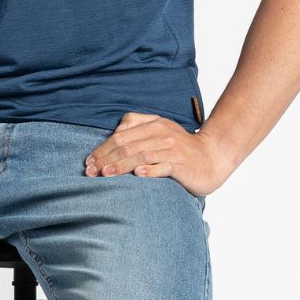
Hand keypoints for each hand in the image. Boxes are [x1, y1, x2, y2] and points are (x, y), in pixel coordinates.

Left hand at [84, 111, 230, 196]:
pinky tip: (138, 175)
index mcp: (153, 124)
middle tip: (91, 171)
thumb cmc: (180, 146)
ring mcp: (172, 149)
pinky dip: (150, 170)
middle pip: (127, 145)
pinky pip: (163, 166)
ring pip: (141, 155)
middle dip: (106, 158)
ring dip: (121, 165)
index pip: (121, 136)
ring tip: (106, 174)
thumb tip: (114, 133)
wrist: (211, 156)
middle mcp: (161, 134)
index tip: (88, 162)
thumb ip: (137, 126)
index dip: (102, 148)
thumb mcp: (159, 129)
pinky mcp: (182, 164)